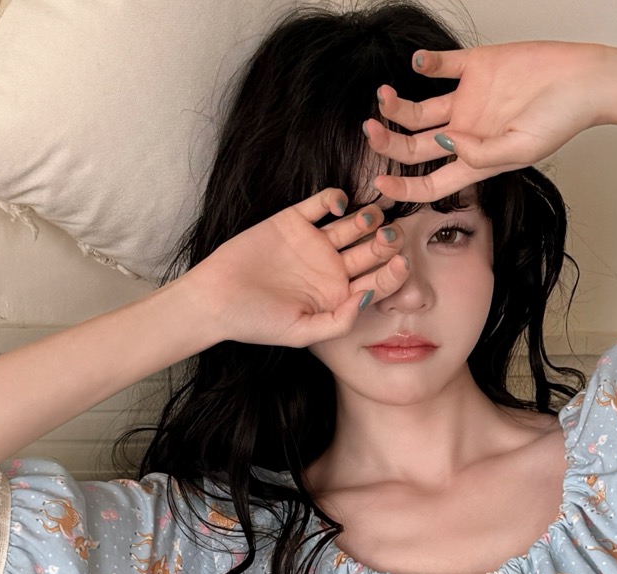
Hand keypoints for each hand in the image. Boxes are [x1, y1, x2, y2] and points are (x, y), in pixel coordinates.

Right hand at [186, 188, 408, 348]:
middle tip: (392, 235)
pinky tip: (339, 207)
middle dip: (386, 242)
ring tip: (371, 217)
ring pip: (353, 225)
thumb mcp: (301, 332)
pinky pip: (322, 203)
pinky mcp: (294, 220)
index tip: (401, 264)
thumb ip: (338, 321)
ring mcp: (314, 243)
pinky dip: (336, 198)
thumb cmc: (256, 323)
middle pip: (370, 251)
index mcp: (337, 297)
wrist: (216, 299)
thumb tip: (368, 298)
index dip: (392, 274)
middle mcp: (330, 269)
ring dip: (368, 218)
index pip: (375, 283)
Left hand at [364, 40, 606, 203]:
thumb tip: (449, 144)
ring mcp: (468, 100)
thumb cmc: (561, 121)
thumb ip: (482, 154)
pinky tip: (416, 64)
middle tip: (372, 129)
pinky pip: (441, 65)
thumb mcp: (521, 149)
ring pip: (419, 109)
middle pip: (415, 146)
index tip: (379, 183)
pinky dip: (425, 63)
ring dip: (397, 106)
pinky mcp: (476, 66)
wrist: (584, 78)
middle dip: (389, 141)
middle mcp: (465, 133)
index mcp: (474, 161)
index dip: (402, 187)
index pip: (430, 182)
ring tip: (384, 97)